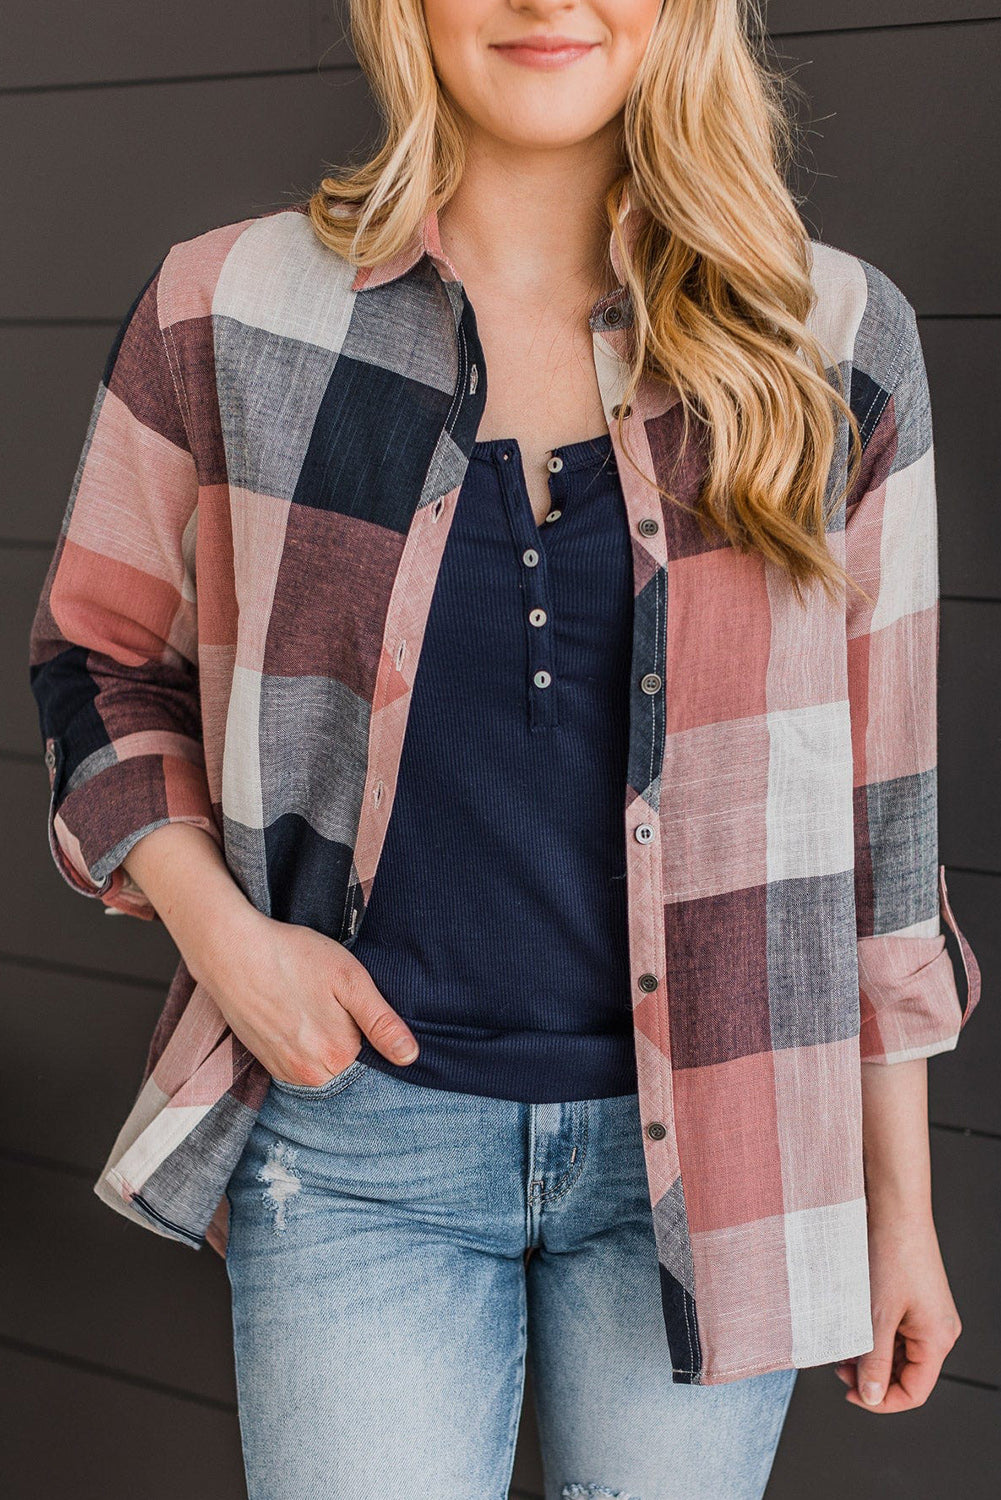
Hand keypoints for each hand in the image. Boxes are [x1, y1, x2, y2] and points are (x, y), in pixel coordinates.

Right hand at [199, 906, 418, 1083]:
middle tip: (338, 1006)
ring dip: (329, 1048)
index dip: (376, 1038)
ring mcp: (286, 1072)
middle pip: (350, 1069)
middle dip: (354, 1044)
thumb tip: (410, 1057)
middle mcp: (311, 1075)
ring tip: (318, 1009)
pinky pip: (301, 1068)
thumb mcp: (349, 979)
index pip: (376, 1063)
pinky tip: (302, 1019)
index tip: (363, 1012)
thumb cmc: (293, 956)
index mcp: (338, 1055)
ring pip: (325, 1070)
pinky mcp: (267, 1064)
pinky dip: (307, 1050)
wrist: (232, 952)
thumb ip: (381, 1021)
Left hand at [834, 1209, 961, 1412]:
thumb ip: (874, 1360)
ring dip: (869, 1355)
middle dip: (872, 1376)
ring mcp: (925, 1314)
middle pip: (905, 1373)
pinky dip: (872, 1335)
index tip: (850, 1394)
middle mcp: (937, 1329)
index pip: (914, 1391)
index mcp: (937, 1339)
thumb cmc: (891, 1253)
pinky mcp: (912, 1299)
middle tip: (838, 1368)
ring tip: (841, 1347)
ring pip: (896, 1352)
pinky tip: (850, 1329)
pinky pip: (894, 1330)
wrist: (893, 1207)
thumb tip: (871, 1396)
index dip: (882, 1401)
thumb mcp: (877, 1315)